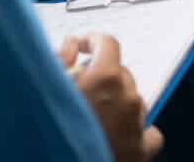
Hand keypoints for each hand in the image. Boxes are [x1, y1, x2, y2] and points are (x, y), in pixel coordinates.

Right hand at [57, 34, 163, 161]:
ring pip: (131, 100)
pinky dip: (133, 128)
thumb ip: (60, 59)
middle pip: (119, 73)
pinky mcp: (142, 150)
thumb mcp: (47, 86)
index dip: (92, 43)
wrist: (62, 161)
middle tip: (78, 91)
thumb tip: (71, 46)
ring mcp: (138, 124)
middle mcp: (127, 98)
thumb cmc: (53, 131)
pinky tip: (114, 135)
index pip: (108, 43)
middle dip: (100, 77)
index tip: (84, 48)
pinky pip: (146, 129)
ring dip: (114, 102)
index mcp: (105, 78)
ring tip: (91, 119)